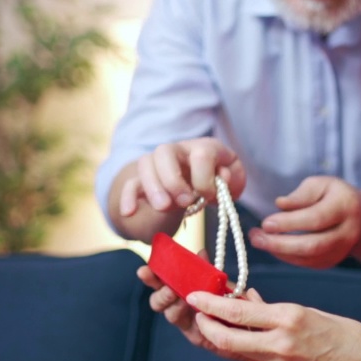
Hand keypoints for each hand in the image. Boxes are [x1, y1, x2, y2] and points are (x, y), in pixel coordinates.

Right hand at [118, 137, 246, 217]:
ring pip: (145, 163)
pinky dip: (128, 197)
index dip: (205, 178)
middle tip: (184, 202)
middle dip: (173, 179)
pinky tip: (129, 212)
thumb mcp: (233, 181)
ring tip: (164, 208)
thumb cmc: (218, 182)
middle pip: (165, 151)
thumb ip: (232, 178)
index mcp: (203, 147)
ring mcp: (158, 163)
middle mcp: (177, 150)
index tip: (208, 197)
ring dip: (153, 188)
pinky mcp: (143, 180)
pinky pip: (130, 183)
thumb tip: (220, 176)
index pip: (201, 153)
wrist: (202, 187)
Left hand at [185, 289, 360, 360]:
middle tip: (195, 310)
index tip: (194, 293)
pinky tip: (241, 332)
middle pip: (226, 337)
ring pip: (237, 348)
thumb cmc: (350, 338)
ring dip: (220, 334)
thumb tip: (250, 300)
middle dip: (205, 323)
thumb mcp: (313, 312)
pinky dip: (243, 342)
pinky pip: (255, 356)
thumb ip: (279, 310)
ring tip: (212, 319)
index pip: (239, 311)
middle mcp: (281, 342)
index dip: (210, 303)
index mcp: (290, 317)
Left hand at [250, 176, 360, 268]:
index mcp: (345, 206)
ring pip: (308, 258)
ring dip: (279, 252)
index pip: (316, 218)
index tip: (266, 223)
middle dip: (280, 244)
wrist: (359, 217)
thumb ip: (300, 194)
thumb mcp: (320, 184)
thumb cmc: (333, 195)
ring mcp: (341, 250)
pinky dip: (286, 256)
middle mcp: (348, 232)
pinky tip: (271, 246)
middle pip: (313, 245)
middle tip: (255, 237)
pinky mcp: (331, 261)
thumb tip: (280, 205)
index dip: (289, 223)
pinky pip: (306, 263)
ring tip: (258, 240)